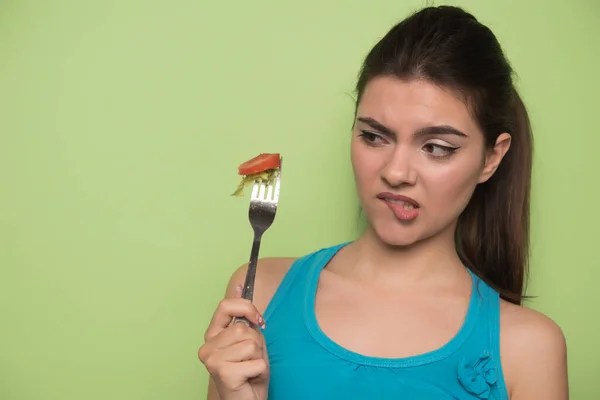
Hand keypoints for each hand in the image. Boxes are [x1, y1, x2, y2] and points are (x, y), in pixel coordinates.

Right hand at [198, 285, 268, 399]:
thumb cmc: (248, 372)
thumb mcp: (248, 340)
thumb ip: (243, 318)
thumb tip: (239, 286)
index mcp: (212, 335)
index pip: (225, 306)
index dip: (246, 308)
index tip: (257, 320)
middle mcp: (207, 347)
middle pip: (243, 328)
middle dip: (256, 343)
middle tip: (251, 359)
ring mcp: (212, 360)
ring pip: (251, 344)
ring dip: (259, 357)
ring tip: (251, 368)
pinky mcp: (223, 373)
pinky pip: (255, 361)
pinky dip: (260, 370)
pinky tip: (250, 378)